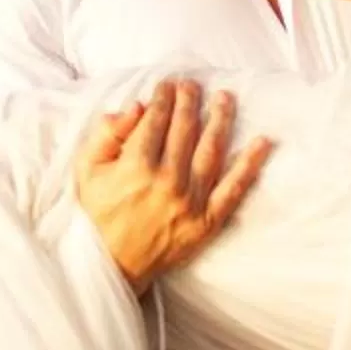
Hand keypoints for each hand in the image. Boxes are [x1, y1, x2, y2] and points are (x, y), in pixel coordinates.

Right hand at [71, 80, 271, 293]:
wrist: (112, 264)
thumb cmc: (98, 214)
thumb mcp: (87, 170)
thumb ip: (107, 135)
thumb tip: (135, 107)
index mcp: (136, 166)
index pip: (156, 121)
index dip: (163, 98)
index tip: (167, 85)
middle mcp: (166, 180)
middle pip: (185, 129)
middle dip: (189, 101)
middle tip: (193, 85)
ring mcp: (190, 201)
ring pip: (211, 150)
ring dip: (221, 120)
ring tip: (225, 98)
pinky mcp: (207, 221)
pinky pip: (234, 189)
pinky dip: (250, 165)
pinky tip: (263, 143)